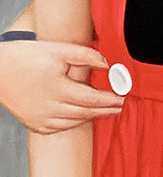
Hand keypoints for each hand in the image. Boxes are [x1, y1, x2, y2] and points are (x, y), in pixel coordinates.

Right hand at [0, 39, 123, 132]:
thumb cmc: (26, 56)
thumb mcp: (58, 49)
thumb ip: (86, 56)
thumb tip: (107, 64)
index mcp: (60, 89)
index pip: (93, 99)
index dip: (110, 100)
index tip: (123, 98)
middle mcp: (51, 108)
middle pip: (86, 112)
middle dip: (105, 110)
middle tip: (120, 107)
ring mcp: (41, 118)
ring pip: (73, 121)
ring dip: (91, 117)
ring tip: (105, 112)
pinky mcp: (33, 123)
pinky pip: (58, 128)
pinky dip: (72, 124)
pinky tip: (80, 119)